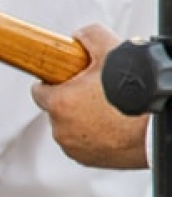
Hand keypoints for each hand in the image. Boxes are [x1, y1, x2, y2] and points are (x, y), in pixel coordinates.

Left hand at [31, 24, 149, 170]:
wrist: (157, 125)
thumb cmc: (137, 93)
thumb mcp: (111, 50)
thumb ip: (89, 36)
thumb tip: (79, 37)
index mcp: (59, 103)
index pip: (39, 90)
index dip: (52, 82)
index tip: (63, 80)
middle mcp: (60, 128)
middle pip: (57, 109)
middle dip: (71, 99)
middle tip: (94, 92)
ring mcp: (73, 146)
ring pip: (69, 127)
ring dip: (82, 118)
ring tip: (107, 109)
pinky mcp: (86, 159)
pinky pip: (82, 143)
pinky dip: (92, 135)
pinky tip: (112, 125)